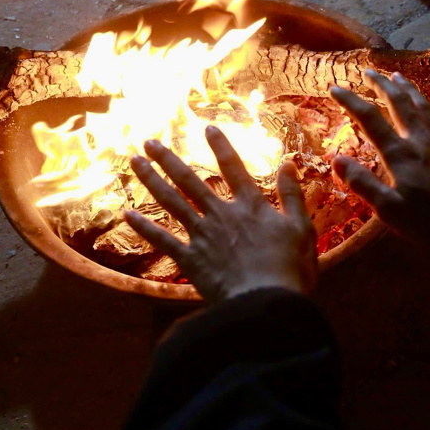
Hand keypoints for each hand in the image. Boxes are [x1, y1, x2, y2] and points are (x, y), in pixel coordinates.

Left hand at [124, 126, 316, 303]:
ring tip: (135, 162)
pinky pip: (163, 240)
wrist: (266, 302)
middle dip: (168, 159)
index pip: (233, 167)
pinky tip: (127, 214)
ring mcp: (202, 236)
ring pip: (171, 202)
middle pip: (190, 180)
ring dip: (151, 181)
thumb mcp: (301, 228)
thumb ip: (292, 195)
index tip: (206, 127)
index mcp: (250, 206)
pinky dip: (144, 227)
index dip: (220, 146)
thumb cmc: (290, 268)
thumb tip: (288, 164)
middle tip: (149, 141)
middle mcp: (221, 214)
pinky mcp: (191, 260)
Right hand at [330, 71, 429, 251]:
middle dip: (381, 84)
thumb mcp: (389, 209)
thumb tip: (336, 159)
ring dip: (408, 89)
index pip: (369, 119)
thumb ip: (362, 183)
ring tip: (398, 76)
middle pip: (398, 103)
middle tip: (369, 71)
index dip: (350, 100)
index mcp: (399, 153)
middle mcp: (419, 140)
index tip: (334, 87)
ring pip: (422, 106)